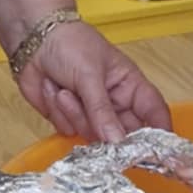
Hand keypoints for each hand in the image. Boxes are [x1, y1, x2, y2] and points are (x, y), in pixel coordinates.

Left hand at [17, 19, 170, 141]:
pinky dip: (59, 113)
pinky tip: (54, 91)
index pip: (154, 112)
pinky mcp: (68, 118)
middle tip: (96, 124)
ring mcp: (91, 112)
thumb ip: (102, 111)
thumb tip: (117, 142)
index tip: (154, 152)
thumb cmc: (69, 44)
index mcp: (130, 85)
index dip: (159, 134)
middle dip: (109, 134)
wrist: (32, 40)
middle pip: (124, 134)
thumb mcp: (90, 75)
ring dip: (75, 114)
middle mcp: (114, 103)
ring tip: (65, 91)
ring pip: (93, 135)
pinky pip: (69, 130)